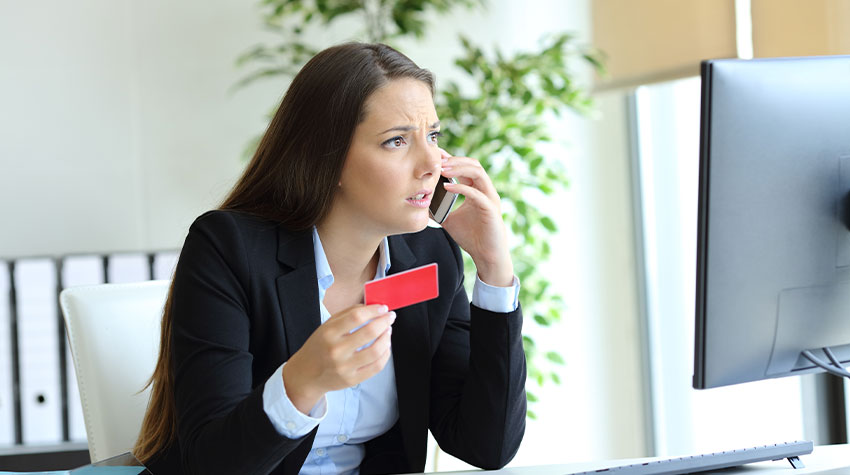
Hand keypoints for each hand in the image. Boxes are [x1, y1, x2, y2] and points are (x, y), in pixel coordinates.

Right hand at [282, 304, 394, 413]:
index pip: (356, 317)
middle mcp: (336, 350)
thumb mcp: (327, 326)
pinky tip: (385, 347)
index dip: (374, 310)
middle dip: (384, 322)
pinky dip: (385, 354)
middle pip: (369, 332)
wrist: (307, 374)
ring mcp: (344, 367)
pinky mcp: (352, 379)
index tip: (383, 308)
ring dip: (387, 338)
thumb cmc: (319, 347)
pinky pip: (376, 367)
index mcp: (329, 333)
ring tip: (388, 331)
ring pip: (376, 351)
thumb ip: (348, 314)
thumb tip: (372, 307)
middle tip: (390, 317)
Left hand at [437, 148, 513, 286]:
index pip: (465, 167)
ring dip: (459, 168)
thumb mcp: (449, 219)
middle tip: (437, 160)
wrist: (486, 255)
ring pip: (478, 173)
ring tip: (442, 169)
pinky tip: (447, 188)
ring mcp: (490, 198)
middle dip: (454, 160)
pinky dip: (461, 188)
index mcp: (477, 190)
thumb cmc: (471, 237)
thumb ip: (438, 208)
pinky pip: (477, 194)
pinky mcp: (491, 209)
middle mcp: (485, 191)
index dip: (450, 159)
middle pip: (473, 164)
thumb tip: (419, 202)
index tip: (434, 156)